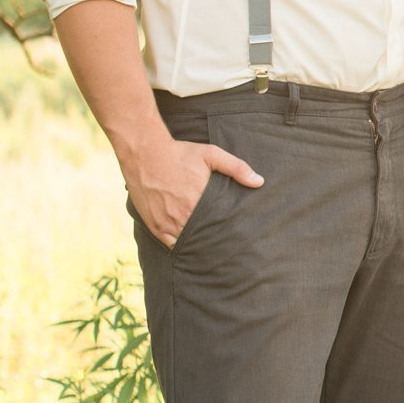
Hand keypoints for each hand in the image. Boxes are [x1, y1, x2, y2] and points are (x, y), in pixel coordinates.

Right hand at [122, 130, 262, 247]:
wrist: (144, 153)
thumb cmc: (179, 153)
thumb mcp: (211, 155)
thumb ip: (237, 168)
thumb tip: (260, 182)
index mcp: (198, 202)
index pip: (219, 226)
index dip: (228, 233)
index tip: (237, 237)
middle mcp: (182, 216)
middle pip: (203, 237)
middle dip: (214, 241)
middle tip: (227, 247)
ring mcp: (166, 222)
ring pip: (186, 243)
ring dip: (197, 245)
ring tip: (210, 249)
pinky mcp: (153, 224)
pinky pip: (168, 243)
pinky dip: (179, 245)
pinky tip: (189, 245)